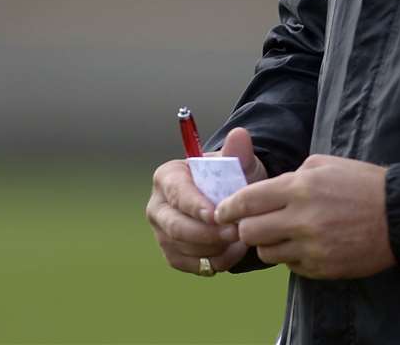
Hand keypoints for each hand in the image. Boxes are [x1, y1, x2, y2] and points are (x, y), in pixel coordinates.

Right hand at [145, 127, 266, 275]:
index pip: (177, 193)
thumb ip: (238, 152)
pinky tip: (235, 251)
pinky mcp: (172, 254)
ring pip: (183, 248)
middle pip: (175, 226)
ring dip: (214, 247)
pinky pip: (191, 265)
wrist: (231, 200)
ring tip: (241, 238)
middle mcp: (157, 206)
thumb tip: (239, 135)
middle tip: (235, 232)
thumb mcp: (238, 163)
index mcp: (168, 177)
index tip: (216, 214)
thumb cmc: (231, 177)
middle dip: (206, 232)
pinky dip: (215, 261)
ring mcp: (162, 233)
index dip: (195, 205)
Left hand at [214, 154, 394, 279]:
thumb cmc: (364, 184)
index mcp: (300, 187)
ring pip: (266, 253)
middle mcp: (301, 219)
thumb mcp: (327, 164)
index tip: (222, 212)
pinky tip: (307, 245)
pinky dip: (292, 257)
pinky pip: (290, 266)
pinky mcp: (321, 268)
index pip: (248, 201)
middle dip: (247, 228)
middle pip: (249, 232)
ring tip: (284, 235)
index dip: (229, 208)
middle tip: (254, 224)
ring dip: (269, 244)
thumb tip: (269, 191)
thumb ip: (294, 175)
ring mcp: (311, 247)